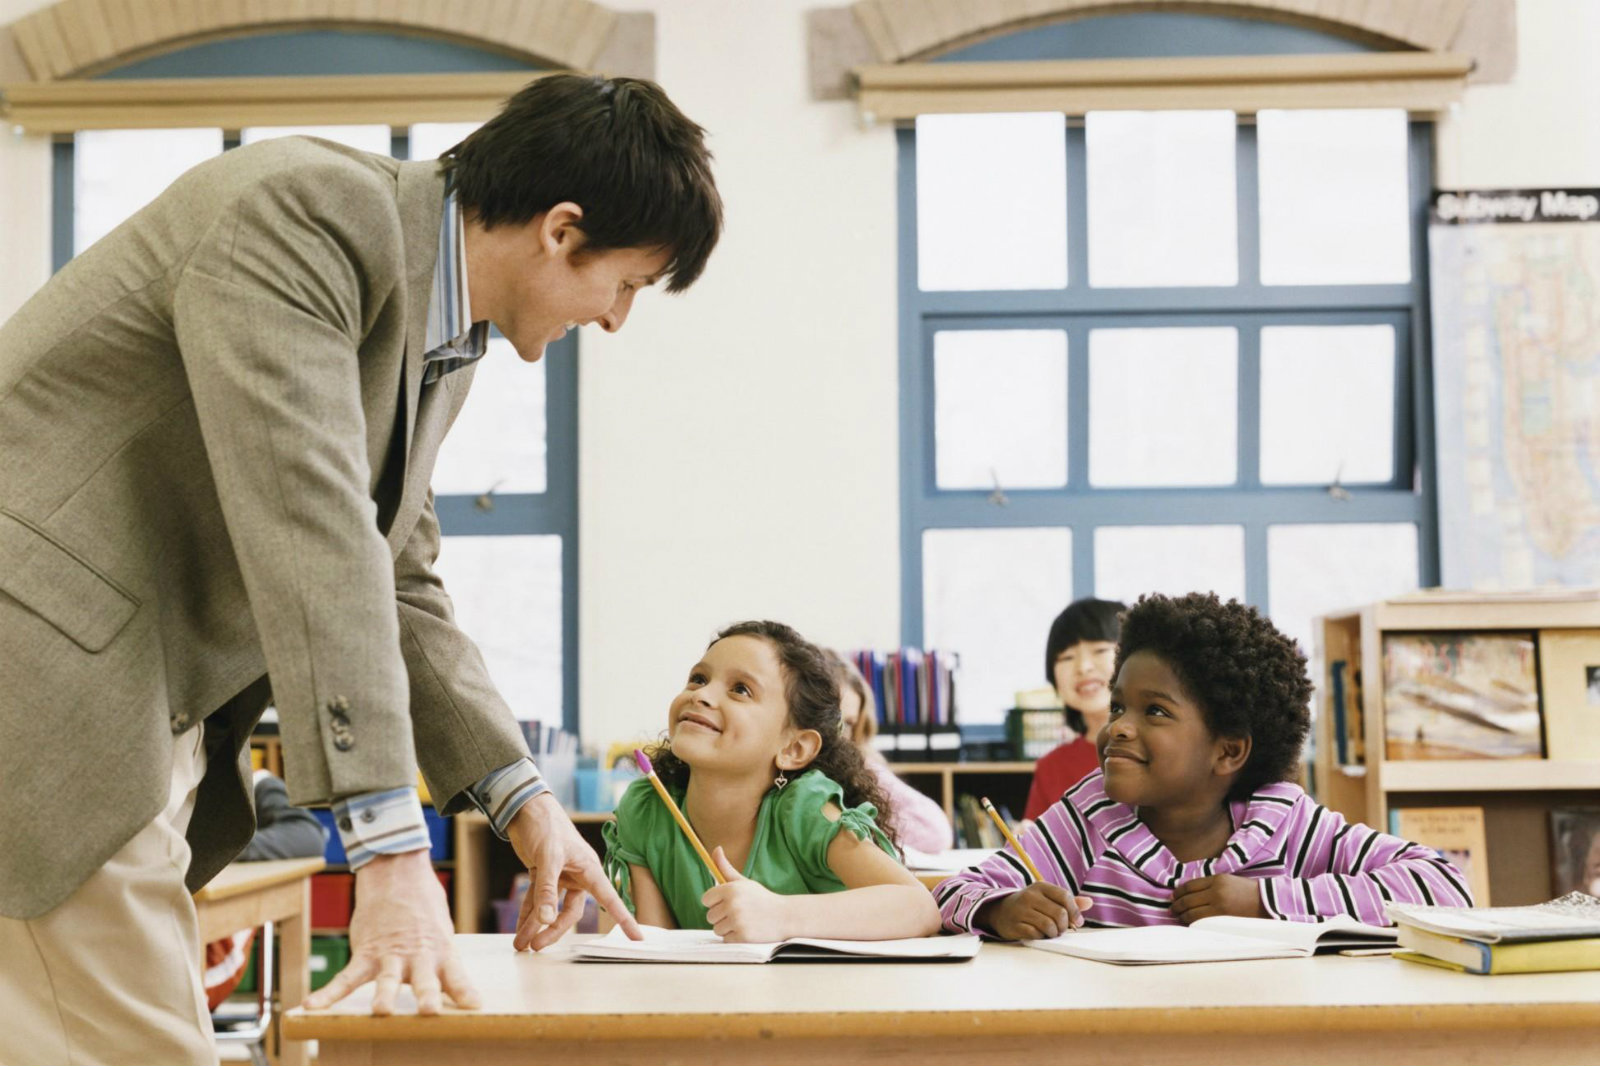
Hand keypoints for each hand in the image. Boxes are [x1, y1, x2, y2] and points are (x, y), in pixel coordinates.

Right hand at [304, 849, 476, 1014]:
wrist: (396, 873)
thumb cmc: (423, 907)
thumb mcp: (441, 932)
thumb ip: (443, 962)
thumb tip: (453, 990)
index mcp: (441, 951)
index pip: (456, 975)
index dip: (465, 992)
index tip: (474, 1006)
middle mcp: (417, 955)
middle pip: (424, 979)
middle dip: (426, 995)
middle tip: (429, 1011)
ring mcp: (390, 955)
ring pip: (387, 979)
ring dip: (384, 995)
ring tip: (381, 1011)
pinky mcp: (365, 952)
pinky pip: (345, 977)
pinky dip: (328, 993)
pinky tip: (312, 1007)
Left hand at [507, 791, 641, 949]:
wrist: (526, 808)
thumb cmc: (546, 826)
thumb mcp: (548, 857)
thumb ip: (546, 889)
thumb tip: (546, 919)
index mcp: (588, 869)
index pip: (609, 898)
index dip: (623, 918)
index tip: (636, 937)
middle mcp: (577, 874)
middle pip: (570, 912)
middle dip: (553, 930)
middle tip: (536, 946)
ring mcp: (560, 875)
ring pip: (550, 907)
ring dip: (536, 925)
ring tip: (521, 943)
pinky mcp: (543, 873)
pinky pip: (537, 898)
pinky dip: (528, 912)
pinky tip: (520, 927)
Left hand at [701, 847, 790, 941]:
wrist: (784, 916)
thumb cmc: (761, 898)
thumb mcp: (743, 882)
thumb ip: (725, 867)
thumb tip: (716, 849)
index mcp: (730, 889)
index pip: (706, 899)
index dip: (715, 902)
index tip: (725, 902)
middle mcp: (732, 904)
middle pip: (710, 916)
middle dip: (722, 916)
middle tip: (738, 913)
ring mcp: (737, 921)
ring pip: (717, 929)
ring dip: (728, 928)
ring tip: (743, 921)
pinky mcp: (742, 936)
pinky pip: (726, 939)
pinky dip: (734, 937)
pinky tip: (747, 930)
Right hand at [976, 882, 1092, 939]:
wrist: (1000, 911)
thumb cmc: (1030, 905)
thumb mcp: (1047, 898)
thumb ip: (1068, 901)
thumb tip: (1089, 903)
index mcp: (1040, 887)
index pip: (1064, 896)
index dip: (1075, 911)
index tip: (1077, 921)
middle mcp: (1030, 896)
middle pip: (1059, 914)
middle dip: (1064, 925)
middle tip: (1061, 929)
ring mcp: (1021, 910)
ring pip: (1049, 926)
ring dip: (1054, 933)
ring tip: (1051, 932)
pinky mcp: (1015, 925)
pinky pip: (1036, 934)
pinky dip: (1041, 937)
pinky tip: (1038, 933)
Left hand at [1170, 874, 1266, 923]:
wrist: (1269, 902)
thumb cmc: (1250, 893)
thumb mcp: (1230, 881)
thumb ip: (1212, 885)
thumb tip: (1192, 893)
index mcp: (1217, 879)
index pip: (1190, 885)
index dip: (1179, 892)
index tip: (1174, 896)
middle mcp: (1216, 890)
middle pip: (1188, 898)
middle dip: (1177, 904)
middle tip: (1172, 908)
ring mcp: (1219, 905)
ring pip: (1192, 911)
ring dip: (1181, 914)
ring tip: (1178, 917)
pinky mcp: (1223, 918)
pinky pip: (1201, 921)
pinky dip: (1191, 922)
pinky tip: (1188, 923)